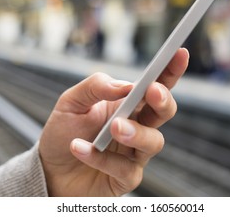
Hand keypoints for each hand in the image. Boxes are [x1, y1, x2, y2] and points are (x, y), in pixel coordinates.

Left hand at [38, 48, 188, 195]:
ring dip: (136, 132)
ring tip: (114, 127)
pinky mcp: (126, 177)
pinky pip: (125, 168)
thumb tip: (126, 85)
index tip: (180, 53)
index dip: (170, 70)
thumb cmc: (64, 131)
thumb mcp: (71, 102)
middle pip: (164, 111)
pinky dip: (100, 158)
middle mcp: (136, 125)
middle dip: (163, 100)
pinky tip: (78, 148)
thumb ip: (96, 87)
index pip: (155, 84)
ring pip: (153, 142)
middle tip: (153, 91)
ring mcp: (134, 153)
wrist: (49, 169)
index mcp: (127, 104)